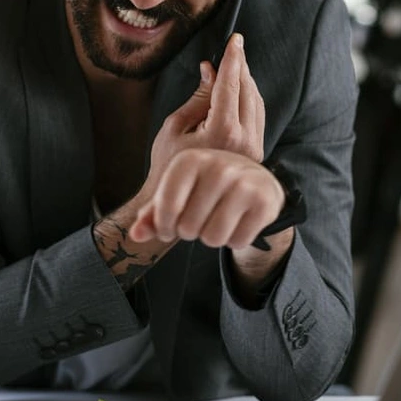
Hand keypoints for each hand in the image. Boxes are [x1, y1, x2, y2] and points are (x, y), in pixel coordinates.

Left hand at [129, 148, 284, 249]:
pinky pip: (238, 241)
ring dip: (213, 238)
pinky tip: (239, 222)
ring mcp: (244, 181)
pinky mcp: (265, 199)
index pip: (166, 209)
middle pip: (189, 228)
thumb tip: (135, 235)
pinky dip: (236, 240)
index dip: (164, 227)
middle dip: (192, 232)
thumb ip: (152, 215)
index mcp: (190, 160)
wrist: (254, 182)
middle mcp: (218, 165)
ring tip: (218, 221)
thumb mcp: (176, 195)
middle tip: (201, 219)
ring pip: (213, 238)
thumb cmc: (205, 190)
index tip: (170, 226)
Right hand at [144, 34, 264, 194]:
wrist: (181, 206)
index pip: (231, 85)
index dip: (232, 59)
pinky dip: (249, 99)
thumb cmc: (169, 165)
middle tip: (235, 48)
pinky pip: (257, 118)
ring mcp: (254, 149)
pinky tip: (239, 90)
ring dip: (247, 82)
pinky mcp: (255, 154)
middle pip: (248, 91)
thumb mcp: (176, 126)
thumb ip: (198, 97)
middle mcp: (245, 140)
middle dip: (241, 67)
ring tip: (235, 65)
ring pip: (257, 104)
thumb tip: (211, 70)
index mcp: (223, 132)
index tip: (235, 40)